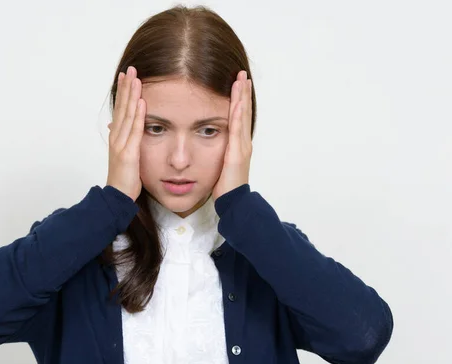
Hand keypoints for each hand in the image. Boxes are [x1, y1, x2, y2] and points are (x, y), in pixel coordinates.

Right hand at [106, 66, 145, 201]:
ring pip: (127, 115)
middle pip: (121, 107)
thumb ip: (126, 140)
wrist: (117, 195)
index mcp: (116, 136)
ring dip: (131, 96)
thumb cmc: (124, 177)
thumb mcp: (125, 155)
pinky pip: (134, 131)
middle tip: (130, 69)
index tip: (127, 76)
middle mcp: (116, 136)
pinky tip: (141, 102)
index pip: (120, 109)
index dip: (123, 91)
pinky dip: (138, 115)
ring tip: (135, 79)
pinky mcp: (128, 153)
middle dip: (126, 87)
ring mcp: (121, 144)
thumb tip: (125, 129)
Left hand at [212, 70, 252, 200]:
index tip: (237, 82)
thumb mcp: (219, 164)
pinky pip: (238, 130)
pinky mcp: (237, 154)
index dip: (239, 99)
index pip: (238, 116)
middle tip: (242, 73)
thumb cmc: (224, 187)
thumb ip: (216, 152)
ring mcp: (242, 147)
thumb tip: (208, 144)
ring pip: (242, 117)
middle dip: (243, 92)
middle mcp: (242, 142)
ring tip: (242, 80)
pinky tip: (238, 102)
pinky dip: (239, 115)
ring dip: (242, 97)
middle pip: (243, 111)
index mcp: (237, 144)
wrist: (233, 202)